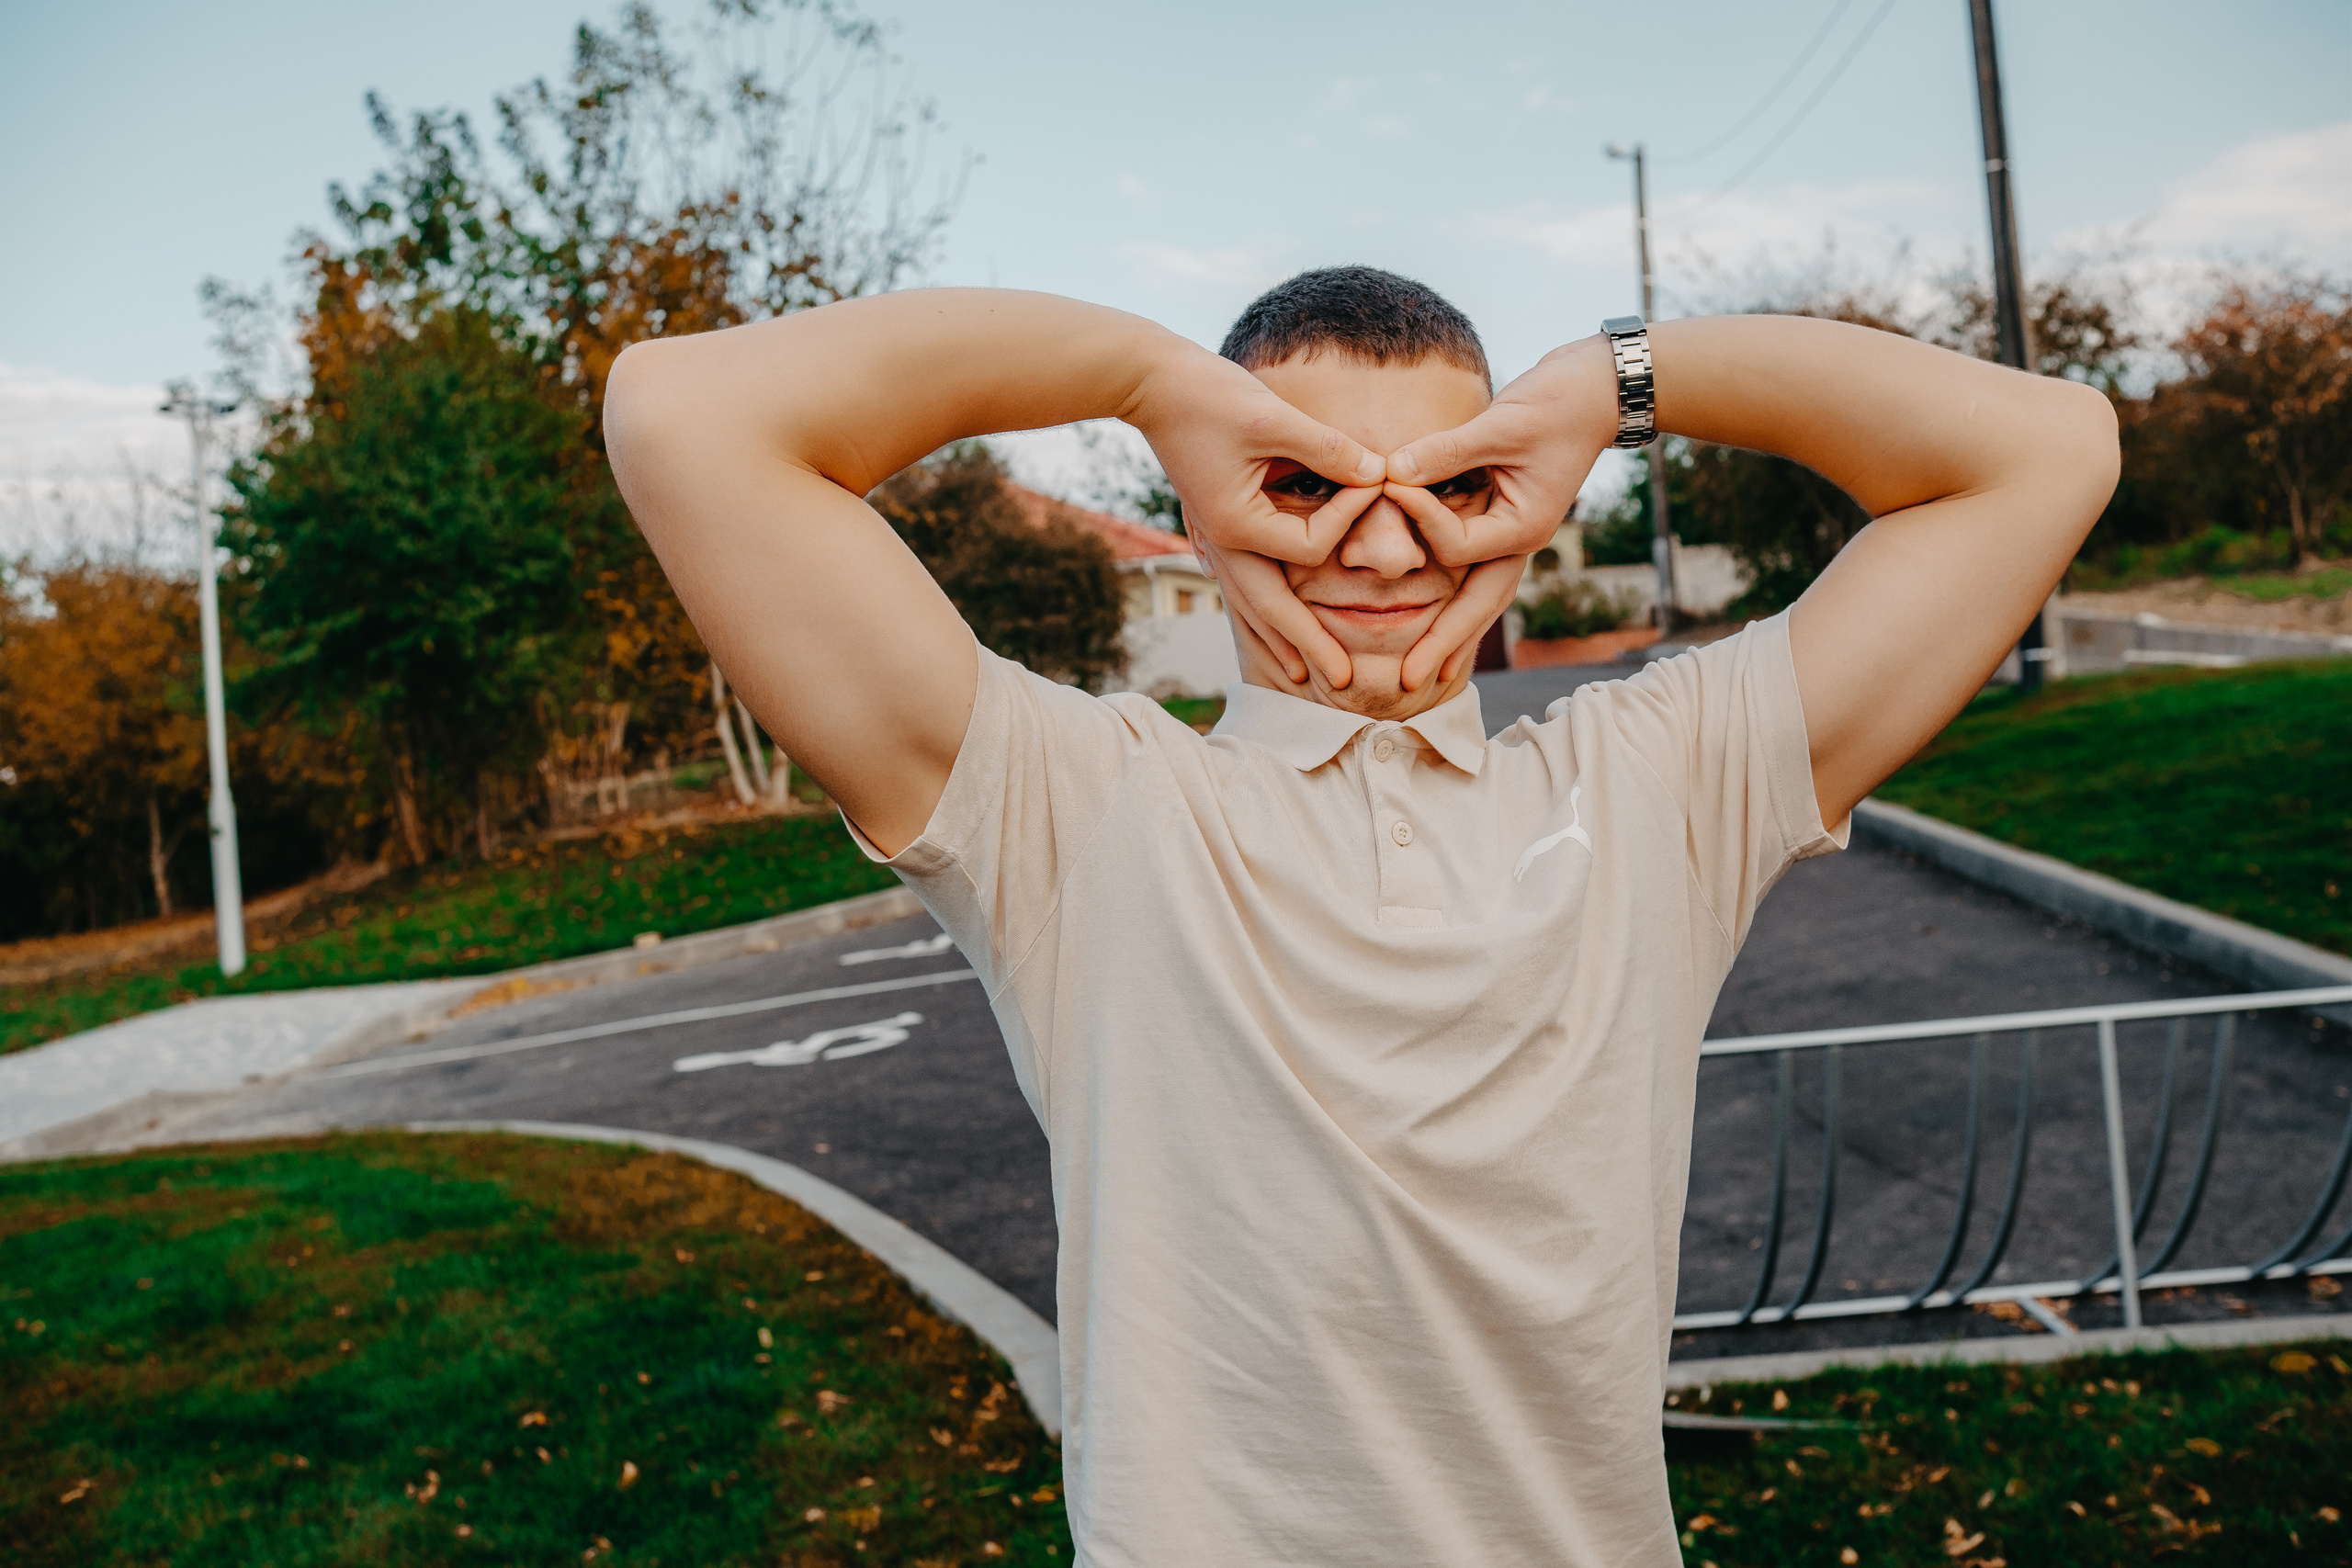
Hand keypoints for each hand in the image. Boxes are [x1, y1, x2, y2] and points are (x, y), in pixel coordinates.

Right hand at [1126, 343, 1385, 686]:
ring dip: (1282, 640)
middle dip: (1308, 645)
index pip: (1309, 548)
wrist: (1149, 383)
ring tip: (1308, 675)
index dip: (1348, 521)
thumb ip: (1325, 448)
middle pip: (1272, 610)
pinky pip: (1243, 583)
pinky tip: (1275, 628)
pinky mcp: (1217, 527)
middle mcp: (1224, 544)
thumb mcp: (1271, 418)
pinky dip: (1262, 612)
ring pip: (1253, 605)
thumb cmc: (1208, 395)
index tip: (1378, 483)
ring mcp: (1217, 540)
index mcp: (1237, 524)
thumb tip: (1378, 473)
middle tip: (1343, 680)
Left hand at [1374, 335, 1616, 684]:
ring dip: (1451, 634)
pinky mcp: (1503, 522)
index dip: (1420, 520)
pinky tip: (1435, 624)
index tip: (1389, 483)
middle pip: (1479, 606)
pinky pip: (1474, 570)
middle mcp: (1521, 541)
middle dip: (1443, 642)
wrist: (1599, 391)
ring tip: (1422, 672)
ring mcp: (1513, 536)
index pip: (1458, 546)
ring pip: (1480, 598)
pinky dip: (1454, 597)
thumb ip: (1447, 451)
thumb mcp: (1502, 424)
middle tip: (1406, 680)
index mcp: (1525, 526)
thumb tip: (1391, 472)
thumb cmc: (1557, 403)